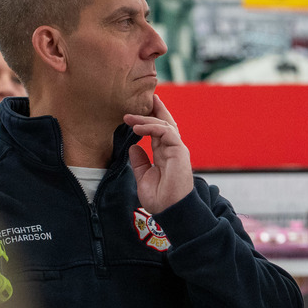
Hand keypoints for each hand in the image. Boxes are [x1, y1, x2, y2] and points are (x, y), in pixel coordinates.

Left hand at [124, 95, 193, 214]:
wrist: (171, 210)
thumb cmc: (160, 198)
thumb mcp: (143, 177)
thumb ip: (139, 162)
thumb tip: (133, 146)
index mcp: (165, 154)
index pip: (159, 131)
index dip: (150, 119)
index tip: (138, 110)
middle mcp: (173, 149)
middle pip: (166, 122)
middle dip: (156, 109)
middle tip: (146, 97)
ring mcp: (177, 149)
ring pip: (164, 125)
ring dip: (146, 118)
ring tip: (128, 117)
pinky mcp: (179, 151)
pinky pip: (166, 132)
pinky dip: (152, 127)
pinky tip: (137, 127)